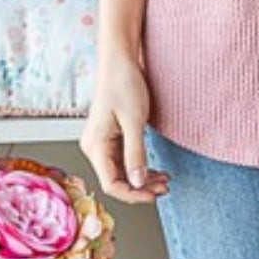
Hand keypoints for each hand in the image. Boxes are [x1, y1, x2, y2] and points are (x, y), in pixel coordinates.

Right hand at [79, 48, 171, 204]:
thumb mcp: (134, 121)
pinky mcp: (109, 138)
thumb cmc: (123, 84)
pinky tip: (155, 170)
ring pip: (121, 172)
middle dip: (141, 187)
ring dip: (142, 179)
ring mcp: (100, 143)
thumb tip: (138, 182)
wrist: (119, 62)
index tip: (153, 195)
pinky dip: (139, 168)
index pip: (111, 184)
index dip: (133, 194)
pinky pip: (122, 161)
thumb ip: (135, 154)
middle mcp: (93, 147)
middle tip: (165, 188)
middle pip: (116, 180)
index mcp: (95, 145)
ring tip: (164, 180)